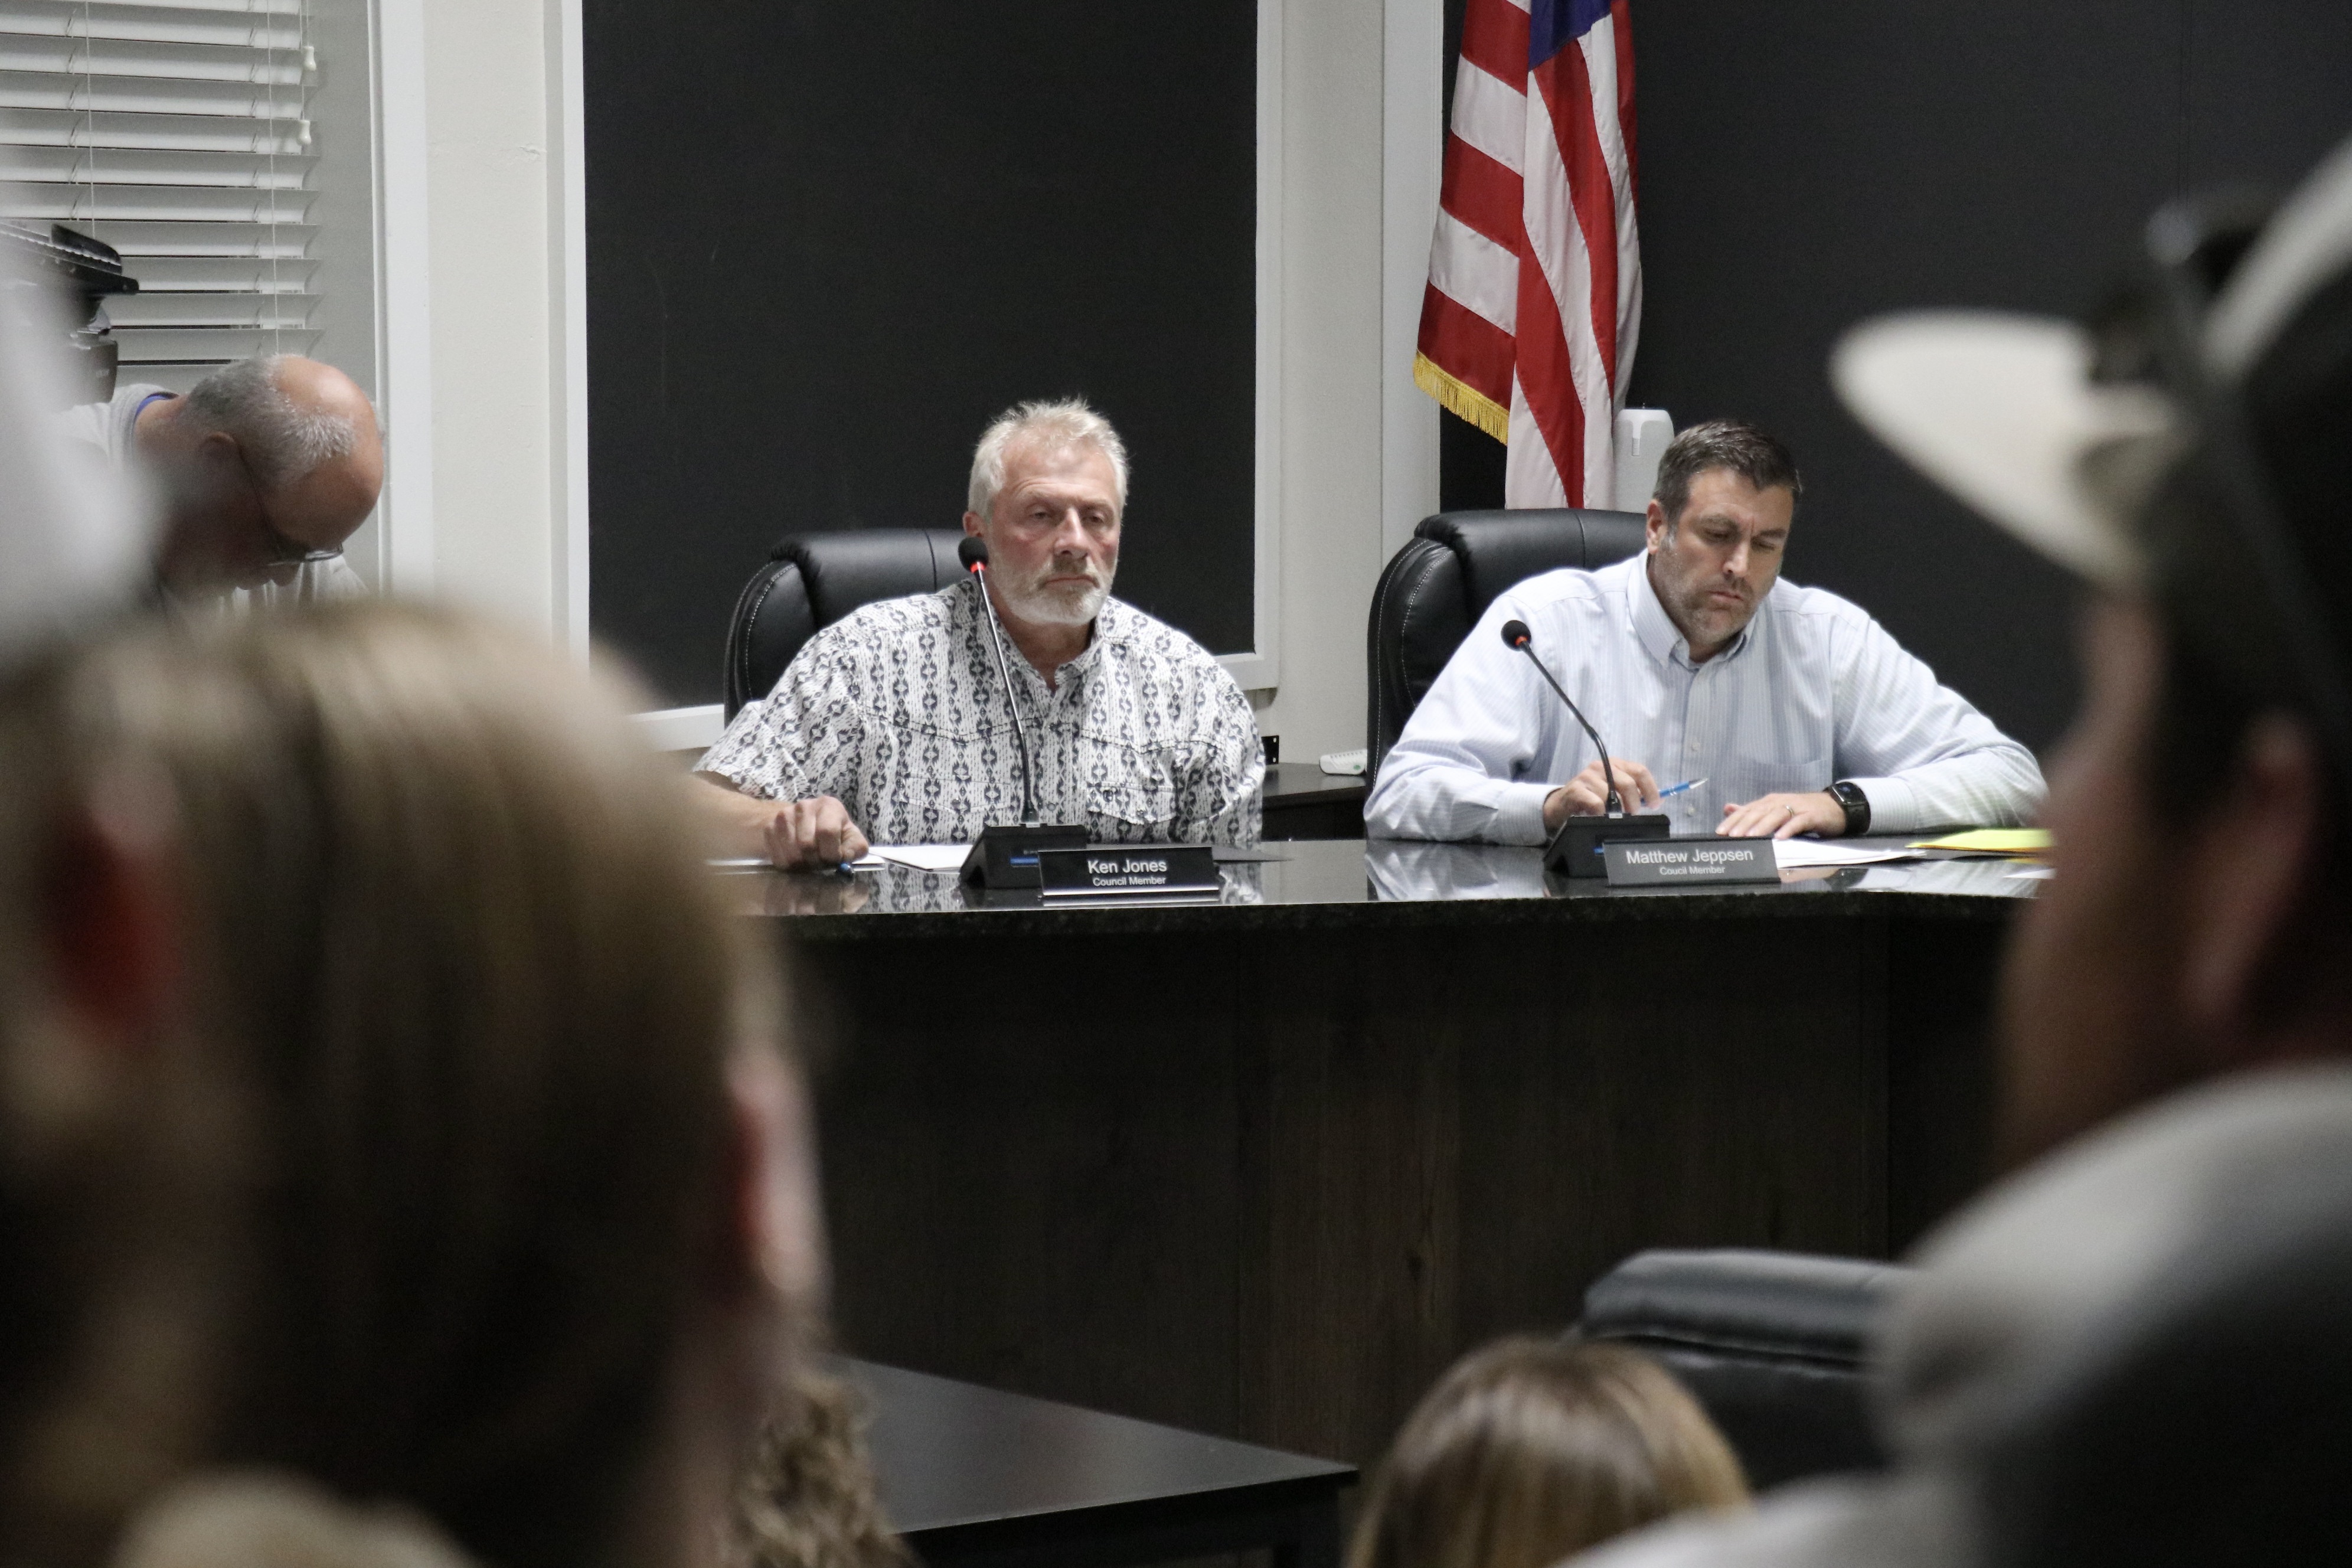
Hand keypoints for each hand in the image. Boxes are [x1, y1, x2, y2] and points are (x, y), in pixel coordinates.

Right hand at [761, 796, 871, 869]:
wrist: (806, 823)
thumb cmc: (834, 832)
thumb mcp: (851, 838)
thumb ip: (855, 848)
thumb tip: (845, 858)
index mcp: (829, 806)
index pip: (827, 832)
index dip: (831, 853)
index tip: (833, 861)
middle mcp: (804, 806)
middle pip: (807, 845)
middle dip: (816, 862)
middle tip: (820, 864)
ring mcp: (784, 815)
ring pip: (791, 854)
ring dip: (802, 866)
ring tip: (809, 862)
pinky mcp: (770, 827)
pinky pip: (778, 858)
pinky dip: (789, 866)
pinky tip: (797, 861)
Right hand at [1543, 757, 1660, 827]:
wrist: (1562, 804)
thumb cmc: (1592, 797)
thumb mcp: (1614, 791)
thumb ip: (1634, 793)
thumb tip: (1656, 800)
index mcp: (1615, 764)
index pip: (1640, 771)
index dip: (1651, 789)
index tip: (1654, 804)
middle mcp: (1602, 766)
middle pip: (1629, 784)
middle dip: (1634, 804)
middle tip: (1631, 815)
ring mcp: (1588, 776)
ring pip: (1613, 796)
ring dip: (1616, 811)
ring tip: (1612, 817)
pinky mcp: (1576, 789)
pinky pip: (1597, 804)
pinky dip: (1601, 814)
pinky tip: (1598, 816)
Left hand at [1717, 790, 1843, 839]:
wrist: (1834, 807)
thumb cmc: (1802, 812)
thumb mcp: (1775, 811)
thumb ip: (1752, 811)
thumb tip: (1728, 808)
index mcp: (1769, 802)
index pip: (1747, 810)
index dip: (1733, 820)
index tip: (1720, 832)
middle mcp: (1780, 802)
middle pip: (1759, 812)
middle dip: (1745, 824)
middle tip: (1733, 836)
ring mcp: (1797, 808)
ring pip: (1776, 815)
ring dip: (1763, 826)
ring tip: (1752, 836)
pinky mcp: (1811, 815)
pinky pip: (1798, 822)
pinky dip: (1789, 829)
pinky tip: (1780, 837)